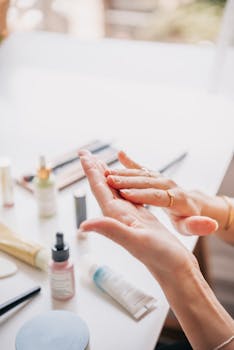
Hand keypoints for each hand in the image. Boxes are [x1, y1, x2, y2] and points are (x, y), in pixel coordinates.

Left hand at [78, 150, 196, 280]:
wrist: (175, 269)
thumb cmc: (160, 257)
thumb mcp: (136, 241)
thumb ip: (111, 230)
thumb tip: (83, 225)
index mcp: (117, 216)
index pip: (100, 189)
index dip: (91, 171)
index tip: (83, 155)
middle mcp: (119, 215)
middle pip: (103, 188)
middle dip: (94, 170)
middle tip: (86, 154)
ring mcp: (130, 217)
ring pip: (114, 191)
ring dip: (106, 177)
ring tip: (101, 164)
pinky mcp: (140, 218)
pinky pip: (127, 196)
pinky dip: (122, 186)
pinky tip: (121, 183)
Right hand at [105, 151, 217, 235]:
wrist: (193, 204)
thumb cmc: (189, 218)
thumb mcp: (192, 226)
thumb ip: (197, 226)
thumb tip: (211, 225)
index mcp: (177, 199)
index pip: (157, 196)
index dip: (142, 195)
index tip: (126, 194)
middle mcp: (169, 185)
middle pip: (146, 181)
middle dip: (127, 181)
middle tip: (109, 179)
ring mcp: (161, 178)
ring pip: (141, 173)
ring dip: (124, 172)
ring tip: (106, 172)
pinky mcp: (155, 175)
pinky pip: (141, 168)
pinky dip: (131, 162)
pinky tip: (121, 154)